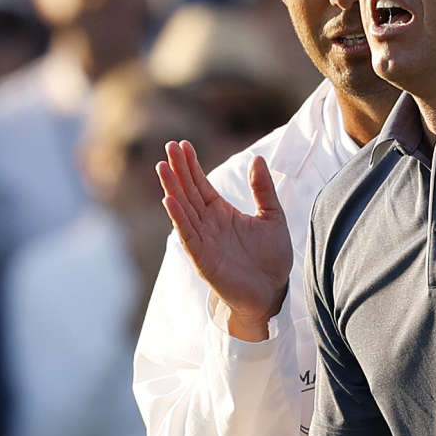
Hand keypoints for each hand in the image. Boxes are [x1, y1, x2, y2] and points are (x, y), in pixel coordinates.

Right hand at [157, 142, 291, 342]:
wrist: (272, 292)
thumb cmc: (272, 257)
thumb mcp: (273, 217)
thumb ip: (263, 189)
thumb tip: (257, 158)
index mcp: (222, 212)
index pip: (201, 183)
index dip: (191, 165)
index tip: (182, 144)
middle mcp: (208, 223)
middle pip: (188, 191)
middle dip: (178, 169)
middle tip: (169, 145)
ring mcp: (203, 240)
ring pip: (183, 209)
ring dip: (172, 188)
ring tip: (163, 167)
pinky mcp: (202, 258)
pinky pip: (187, 235)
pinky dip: (178, 218)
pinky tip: (169, 200)